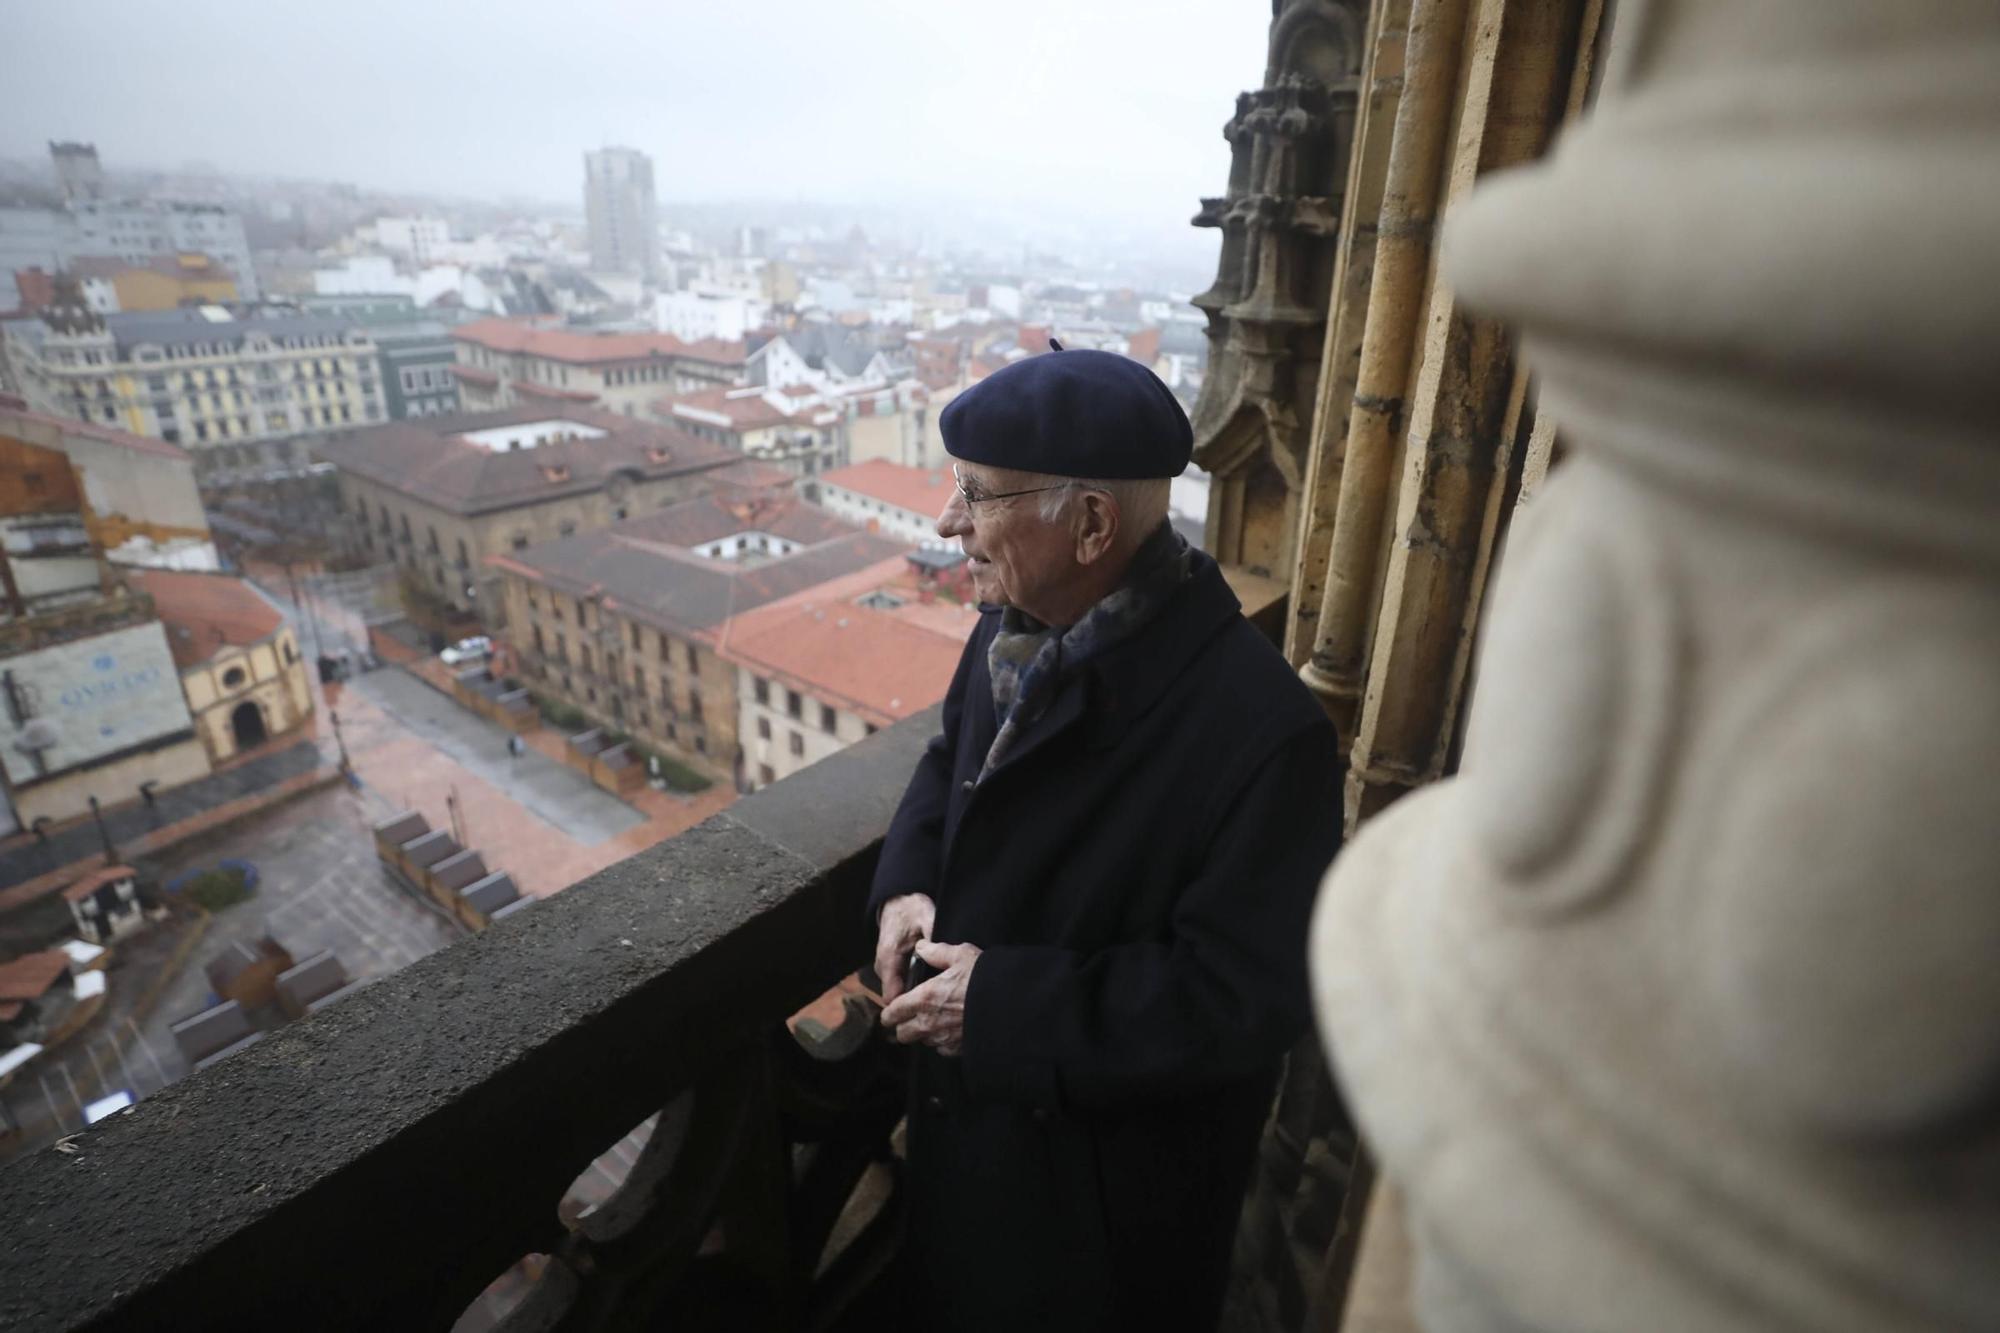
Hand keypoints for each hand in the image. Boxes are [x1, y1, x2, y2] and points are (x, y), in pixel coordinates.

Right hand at [873, 893, 936, 1005]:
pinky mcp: (888, 966)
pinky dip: (910, 986)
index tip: (928, 1009)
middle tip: (937, 1004)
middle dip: (912, 1003)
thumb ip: (932, 934)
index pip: (892, 994)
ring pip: (896, 991)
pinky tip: (927, 984)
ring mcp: (883, 967)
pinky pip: (897, 983)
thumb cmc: (912, 910)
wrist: (898, 901)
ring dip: (912, 994)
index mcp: (889, 957)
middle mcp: (882, 966)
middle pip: (895, 996)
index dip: (907, 1006)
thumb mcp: (927, 917)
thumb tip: (940, 951)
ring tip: (934, 996)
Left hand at [880, 939, 980, 1056]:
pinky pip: (942, 1050)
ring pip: (922, 1042)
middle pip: (902, 1034)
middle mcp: (929, 1022)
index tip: (891, 1010)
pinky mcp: (958, 1049)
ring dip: (923, 1034)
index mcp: (924, 998)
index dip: (889, 1012)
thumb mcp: (961, 955)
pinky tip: (950, 1030)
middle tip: (910, 1017)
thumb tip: (921, 947)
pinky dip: (942, 1042)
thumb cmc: (984, 978)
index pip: (892, 1013)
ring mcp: (943, 1039)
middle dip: (902, 1027)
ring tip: (933, 1022)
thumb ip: (936, 951)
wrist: (1010, 1004)